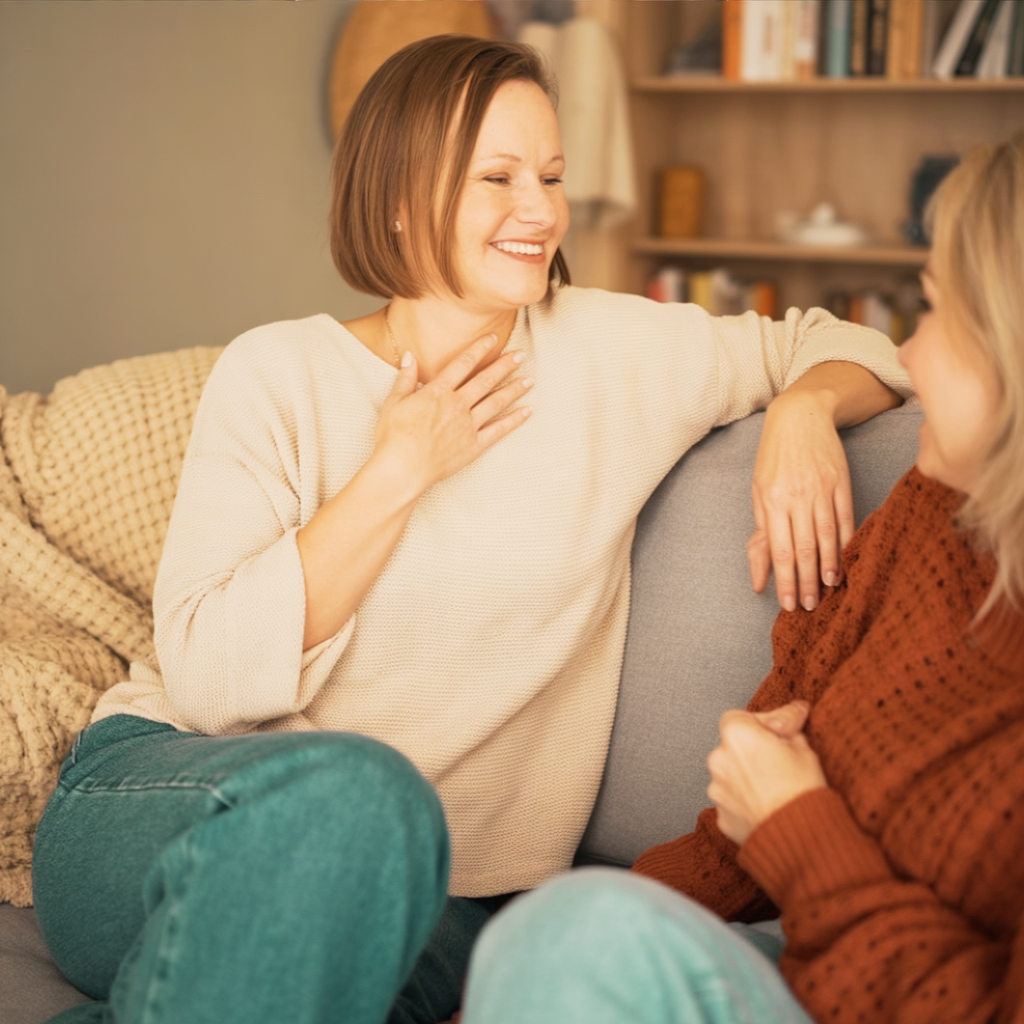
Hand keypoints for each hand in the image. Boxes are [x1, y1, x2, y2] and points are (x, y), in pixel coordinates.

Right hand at [374, 334, 533, 493]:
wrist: (402, 467)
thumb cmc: (394, 436)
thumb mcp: (394, 402)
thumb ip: (405, 378)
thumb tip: (409, 356)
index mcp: (438, 391)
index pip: (463, 363)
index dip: (480, 348)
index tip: (493, 337)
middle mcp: (457, 405)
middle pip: (486, 380)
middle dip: (505, 365)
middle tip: (521, 355)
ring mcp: (468, 425)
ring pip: (496, 402)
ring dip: (514, 390)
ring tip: (530, 380)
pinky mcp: (474, 446)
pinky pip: (499, 431)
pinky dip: (514, 421)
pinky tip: (527, 412)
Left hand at [707, 700, 826, 845]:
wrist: (801, 838)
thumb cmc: (803, 790)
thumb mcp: (804, 747)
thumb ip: (788, 725)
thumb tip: (789, 715)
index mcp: (737, 735)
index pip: (739, 717)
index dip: (760, 724)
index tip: (779, 734)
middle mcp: (718, 759)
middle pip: (732, 747)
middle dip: (752, 752)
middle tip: (780, 763)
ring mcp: (716, 790)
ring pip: (731, 775)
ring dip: (747, 778)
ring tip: (776, 789)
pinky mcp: (721, 816)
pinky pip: (732, 801)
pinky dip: (745, 802)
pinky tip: (768, 807)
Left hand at [747, 390, 855, 611]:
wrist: (800, 416)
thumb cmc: (774, 458)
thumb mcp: (758, 493)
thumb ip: (760, 535)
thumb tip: (759, 578)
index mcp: (771, 500)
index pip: (779, 549)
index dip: (785, 580)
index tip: (789, 604)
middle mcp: (796, 497)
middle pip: (803, 548)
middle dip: (806, 581)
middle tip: (809, 606)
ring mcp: (821, 489)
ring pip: (827, 536)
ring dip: (828, 567)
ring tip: (828, 590)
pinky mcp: (841, 483)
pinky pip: (846, 519)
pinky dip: (846, 543)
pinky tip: (846, 562)